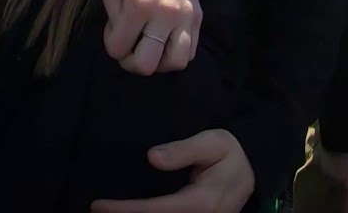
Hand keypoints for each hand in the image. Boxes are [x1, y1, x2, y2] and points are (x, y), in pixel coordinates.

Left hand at [92, 129, 253, 212]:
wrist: (252, 168)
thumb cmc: (229, 152)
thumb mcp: (213, 142)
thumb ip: (183, 150)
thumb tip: (152, 158)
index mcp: (203, 202)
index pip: (157, 210)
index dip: (126, 210)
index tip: (99, 205)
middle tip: (94, 210)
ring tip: (106, 211)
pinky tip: (127, 211)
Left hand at [102, 0, 200, 74]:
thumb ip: (112, 17)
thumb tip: (120, 40)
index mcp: (138, 5)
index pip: (119, 49)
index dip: (112, 46)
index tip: (114, 33)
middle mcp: (164, 15)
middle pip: (147, 64)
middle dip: (132, 64)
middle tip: (129, 51)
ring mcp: (185, 19)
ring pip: (175, 63)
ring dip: (158, 64)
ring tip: (149, 51)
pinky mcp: (198, 19)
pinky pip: (191, 53)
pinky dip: (175, 56)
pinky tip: (164, 45)